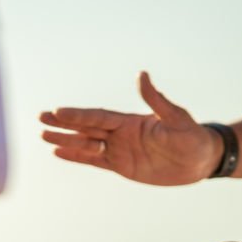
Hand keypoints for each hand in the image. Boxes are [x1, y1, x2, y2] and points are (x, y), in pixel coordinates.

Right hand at [40, 71, 222, 184]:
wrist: (201, 160)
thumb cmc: (192, 136)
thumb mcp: (176, 118)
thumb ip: (156, 100)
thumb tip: (142, 75)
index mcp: (130, 121)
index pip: (98, 117)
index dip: (78, 116)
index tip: (57, 112)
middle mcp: (121, 134)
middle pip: (86, 128)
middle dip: (64, 124)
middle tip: (40, 117)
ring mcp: (120, 150)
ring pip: (87, 145)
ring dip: (66, 141)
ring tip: (43, 137)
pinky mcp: (123, 166)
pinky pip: (95, 161)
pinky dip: (77, 157)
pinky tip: (59, 153)